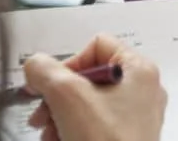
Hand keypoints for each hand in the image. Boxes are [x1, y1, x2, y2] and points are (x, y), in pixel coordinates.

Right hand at [23, 34, 165, 140]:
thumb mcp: (67, 97)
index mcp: (138, 70)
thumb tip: (35, 64)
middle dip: (58, 98)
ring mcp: (136, 116)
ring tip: (49, 136)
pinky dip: (72, 132)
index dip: (68, 64)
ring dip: (60, 118)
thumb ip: (46, 72)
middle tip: (41, 117)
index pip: (97, 46)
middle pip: (89, 77)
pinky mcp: (126, 138)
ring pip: (87, 104)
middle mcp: (142, 89)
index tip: (49, 87)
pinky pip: (93, 126)